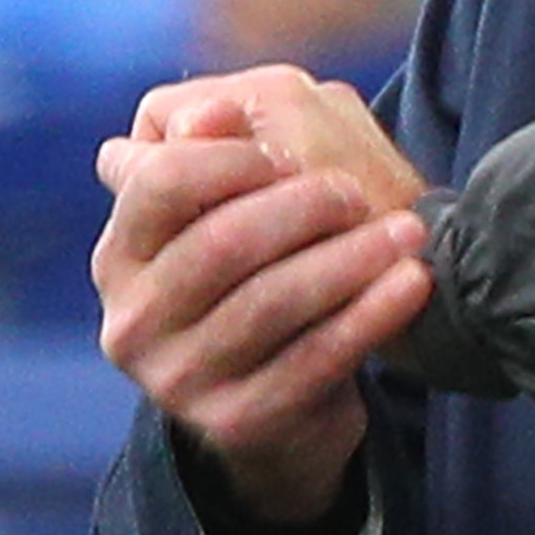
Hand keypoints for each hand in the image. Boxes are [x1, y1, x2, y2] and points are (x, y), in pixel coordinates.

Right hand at [92, 73, 431, 524]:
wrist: (288, 397)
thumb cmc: (266, 271)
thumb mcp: (237, 205)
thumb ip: (220, 146)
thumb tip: (212, 111)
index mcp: (121, 254)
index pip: (160, 184)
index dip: (231, 158)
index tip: (294, 149)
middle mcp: (133, 321)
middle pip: (221, 244)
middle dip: (303, 208)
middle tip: (361, 192)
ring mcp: (177, 380)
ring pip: (271, 304)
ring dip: (351, 259)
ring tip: (410, 232)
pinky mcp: (235, 423)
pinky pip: (313, 360)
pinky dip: (370, 315)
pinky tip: (413, 283)